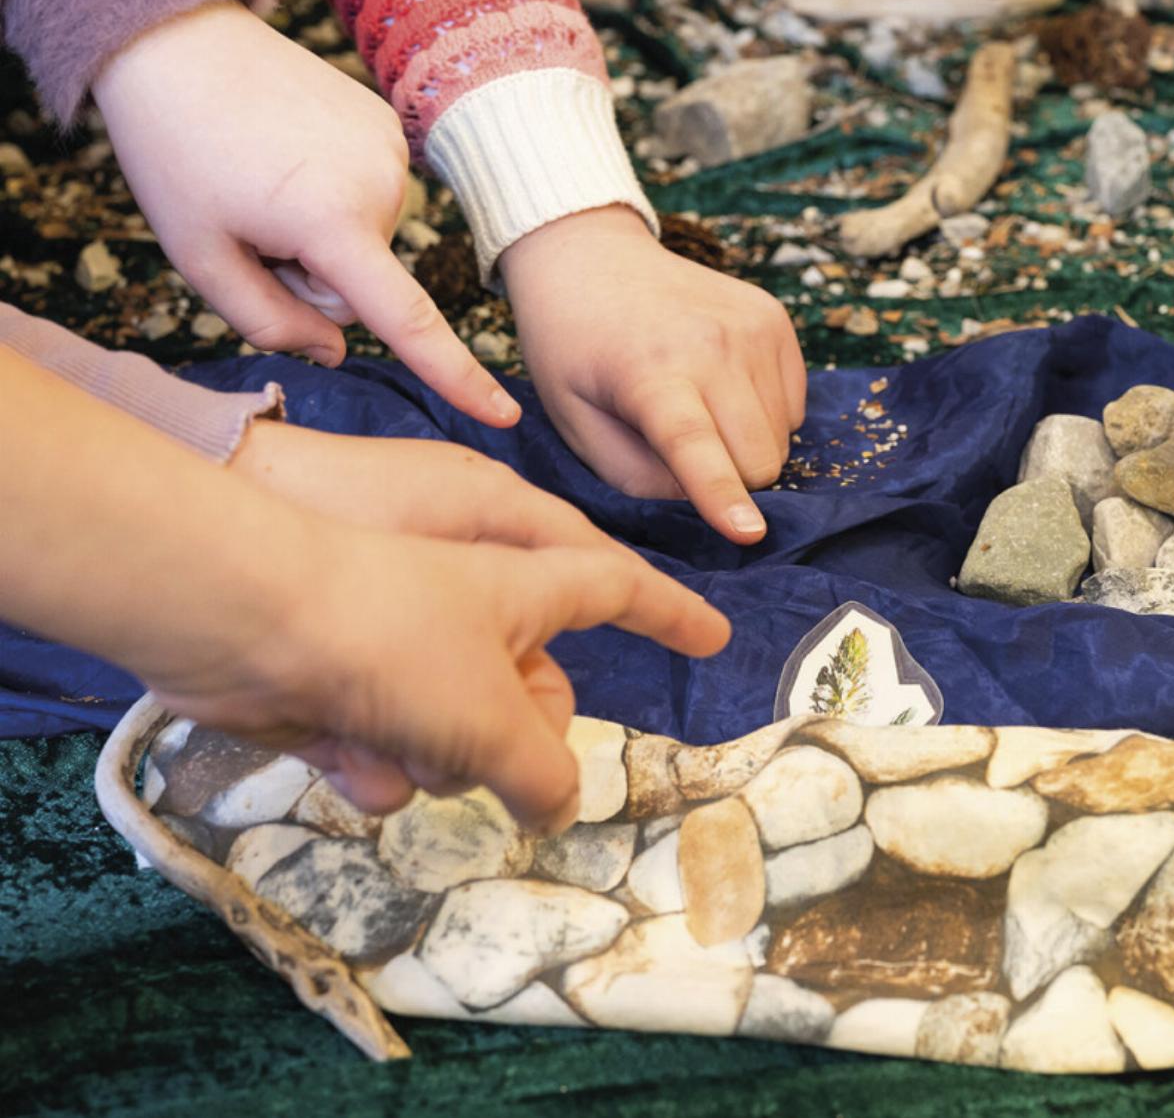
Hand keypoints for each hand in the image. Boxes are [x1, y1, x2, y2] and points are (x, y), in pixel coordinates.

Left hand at [0, 347, 728, 834]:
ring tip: (401, 745)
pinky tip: (349, 757)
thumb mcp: (494, 715)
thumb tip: (559, 808)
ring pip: (462, 734)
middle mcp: (469, 614)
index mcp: (523, 584)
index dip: (670, 613)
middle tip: (500, 757)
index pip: (617, 591)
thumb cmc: (391, 641)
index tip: (713, 636)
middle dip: (521, 739)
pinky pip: (394, 748)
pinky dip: (377, 764)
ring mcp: (404, 653)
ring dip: (440, 761)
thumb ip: (543, 771)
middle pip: (537, 693)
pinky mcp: (344, 689)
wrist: (241, 619)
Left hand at [91, 1, 515, 427]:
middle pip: (362, 284)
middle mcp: (382, 184)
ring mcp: (392, 149)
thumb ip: (268, 323)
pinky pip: (369, 196)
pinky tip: (285, 151)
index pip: (406, 321)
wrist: (178, 41)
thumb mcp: (199, 256)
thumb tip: (336, 349)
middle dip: (311, 272)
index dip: (456, 376)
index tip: (505, 415)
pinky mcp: (389, 125)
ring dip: (319, 228)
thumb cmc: (177, 152)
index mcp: (332, 221)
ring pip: (367, 241)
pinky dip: (330, 190)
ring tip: (263, 178)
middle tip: (249, 220)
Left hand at [499, 206, 806, 544]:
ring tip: (696, 408)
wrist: (591, 256)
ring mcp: (752, 327)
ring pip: (781, 437)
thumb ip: (635, 476)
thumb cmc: (573, 350)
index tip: (750, 534)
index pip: (693, 444)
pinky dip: (763, 414)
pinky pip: (793, 406)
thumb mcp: (574, 422)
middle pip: (759, 459)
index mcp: (648, 373)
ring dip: (746, 444)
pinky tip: (719, 387)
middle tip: (681, 454)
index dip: (722, 495)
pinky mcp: (775, 319)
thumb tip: (700, 499)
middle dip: (731, 479)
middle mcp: (712, 344)